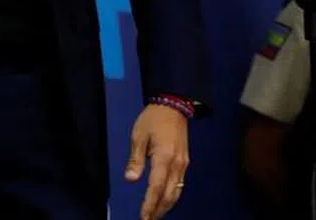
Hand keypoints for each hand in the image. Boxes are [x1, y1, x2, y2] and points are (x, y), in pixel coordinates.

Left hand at [125, 104, 189, 219]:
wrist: (173, 106)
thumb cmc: (152, 119)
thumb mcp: (138, 136)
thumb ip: (135, 159)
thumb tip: (130, 179)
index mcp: (164, 157)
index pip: (156, 187)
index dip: (149, 203)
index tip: (143, 216)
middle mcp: (177, 164)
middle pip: (169, 194)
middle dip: (159, 209)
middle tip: (148, 219)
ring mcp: (183, 164)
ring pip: (177, 191)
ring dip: (167, 205)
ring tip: (155, 214)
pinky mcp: (185, 162)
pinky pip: (179, 183)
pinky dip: (172, 195)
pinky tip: (165, 199)